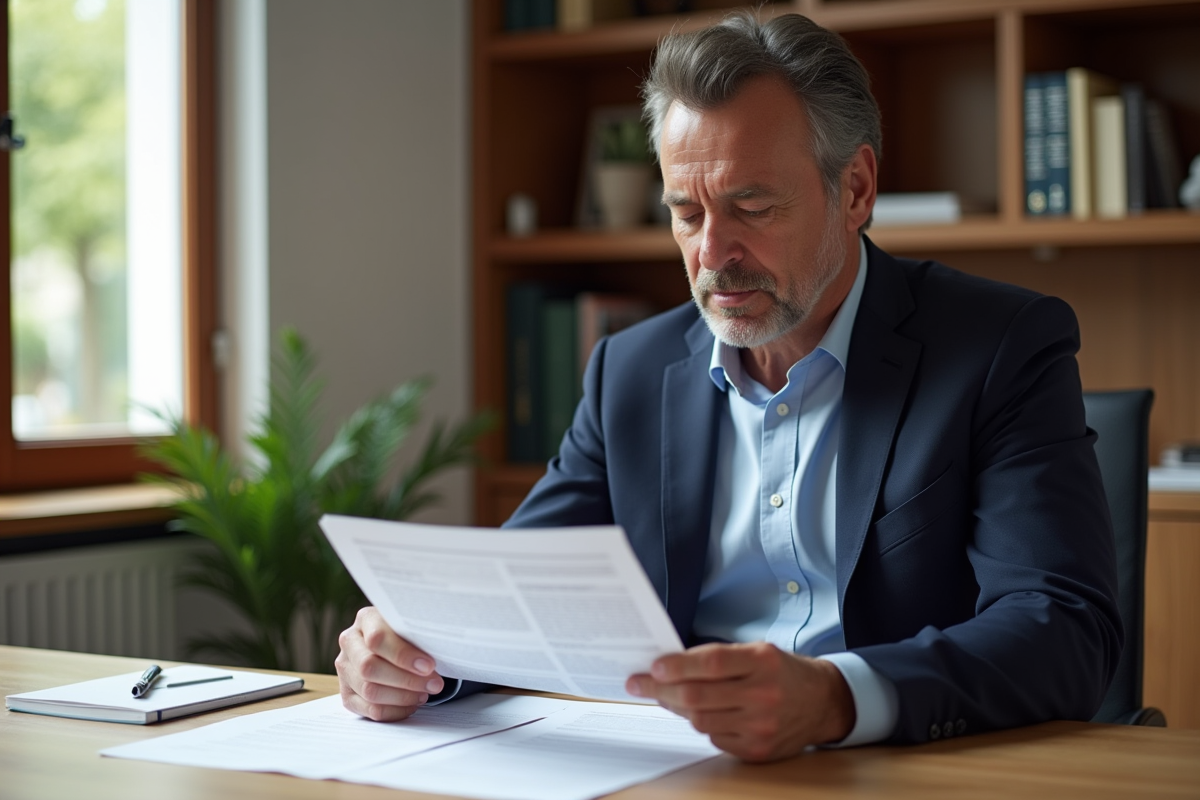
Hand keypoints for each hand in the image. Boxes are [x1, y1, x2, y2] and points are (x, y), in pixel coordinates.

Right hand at [335, 606, 444, 721]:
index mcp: (366, 619)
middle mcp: (350, 642)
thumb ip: (420, 634)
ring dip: (403, 696)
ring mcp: (345, 669)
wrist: (396, 644)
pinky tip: (412, 704)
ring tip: (425, 693)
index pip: (378, 639)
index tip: (429, 665)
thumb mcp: (413, 626)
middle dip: (407, 680)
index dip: (404, 655)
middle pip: (370, 667)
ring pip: (370, 691)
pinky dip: (395, 710)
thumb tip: (440, 650)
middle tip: (434, 684)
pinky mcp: (347, 694)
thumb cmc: (409, 634)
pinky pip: (370, 710)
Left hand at [626, 642, 854, 761]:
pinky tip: (699, 712)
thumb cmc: (782, 671)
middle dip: (661, 689)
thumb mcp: (757, 651)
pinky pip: (714, 738)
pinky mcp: (758, 750)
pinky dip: (702, 724)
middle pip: (698, 696)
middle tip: (640, 684)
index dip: (677, 665)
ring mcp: (761, 726)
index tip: (653, 667)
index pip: (711, 662)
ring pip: (701, 721)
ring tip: (666, 696)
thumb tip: (669, 666)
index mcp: (763, 661)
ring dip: (677, 707)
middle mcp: (764, 694)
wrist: (822, 702)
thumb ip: (718, 657)